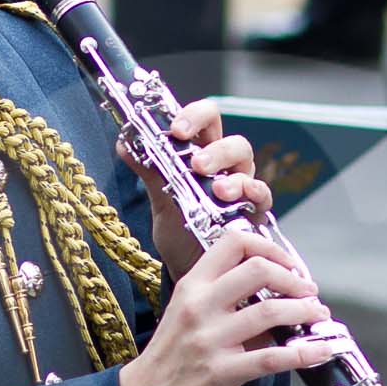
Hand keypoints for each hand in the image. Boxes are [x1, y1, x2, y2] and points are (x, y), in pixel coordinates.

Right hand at [118, 228, 333, 385]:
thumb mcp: (186, 314)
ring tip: (317, 315)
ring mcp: (209, 339)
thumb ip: (223, 299)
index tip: (288, 263)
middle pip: (259, 270)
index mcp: (192, 286)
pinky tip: (320, 350)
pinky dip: (304, 353)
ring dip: (304, 312)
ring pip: (271, 312)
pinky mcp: (221, 372)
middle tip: (309, 291)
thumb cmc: (168, 358)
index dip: (269, 247)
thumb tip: (272, 296)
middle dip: (295, 278)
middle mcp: (200, 306)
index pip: (233, 243)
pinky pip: (272, 358)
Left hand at [119, 95, 274, 280]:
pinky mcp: (254, 211)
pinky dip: (254, 192)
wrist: (189, 269)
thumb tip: (124, 143)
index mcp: (202, 153)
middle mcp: (226, 166)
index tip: (177, 130)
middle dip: (216, 149)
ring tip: (218, 190)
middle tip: (198, 165)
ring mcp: (242, 187)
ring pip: (246, 164)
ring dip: (232, 174)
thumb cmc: (180, 231)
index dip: (194, 117)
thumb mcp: (160, 201)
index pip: (205, 120)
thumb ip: (149, 171)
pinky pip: (262, 195)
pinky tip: (243, 196)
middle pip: (232, 140)